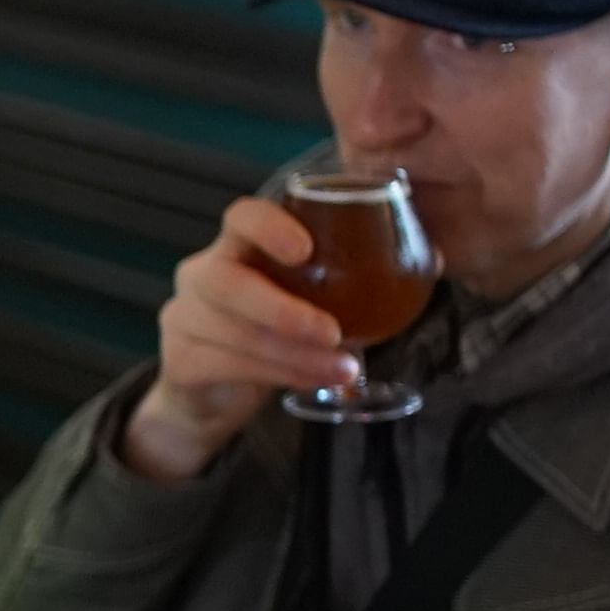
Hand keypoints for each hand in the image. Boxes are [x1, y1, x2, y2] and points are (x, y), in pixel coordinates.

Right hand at [118, 196, 357, 481]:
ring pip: (233, 332)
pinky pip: (227, 366)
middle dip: (281, 308)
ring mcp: (183, 317)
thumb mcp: (308, 298)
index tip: (307, 249)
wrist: (209, 392)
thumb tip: (431, 260)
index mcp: (235, 247)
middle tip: (334, 331)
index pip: (240, 218)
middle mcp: (200, 274)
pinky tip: (313, 382)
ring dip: (293, 354)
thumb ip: (358, 277)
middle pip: (226, 282)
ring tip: (343, 369)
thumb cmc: (270, 331)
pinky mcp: (179, 361)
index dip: (269, 227)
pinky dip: (277, 375)